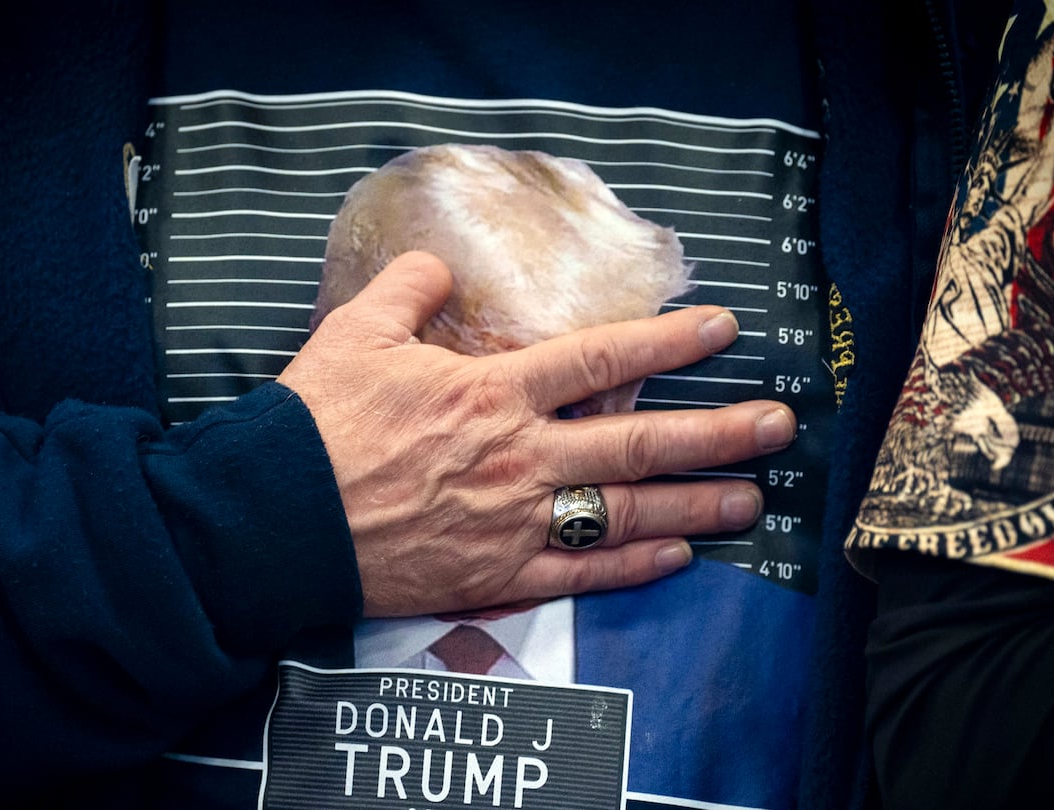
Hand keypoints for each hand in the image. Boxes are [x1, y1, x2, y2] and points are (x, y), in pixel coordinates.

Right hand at [278, 252, 796, 616]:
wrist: (274, 522)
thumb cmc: (313, 425)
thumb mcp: (354, 333)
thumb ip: (408, 291)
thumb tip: (437, 267)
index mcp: (492, 392)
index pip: (602, 360)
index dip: (669, 344)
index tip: (725, 330)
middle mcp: (520, 456)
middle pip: (638, 441)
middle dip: (717, 434)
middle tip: (779, 427)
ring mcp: (514, 521)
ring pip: (625, 512)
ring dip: (695, 506)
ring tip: (752, 501)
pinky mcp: (495, 576)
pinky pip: (581, 574)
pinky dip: (632, 566)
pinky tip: (676, 558)